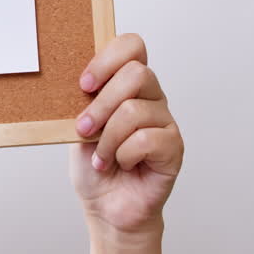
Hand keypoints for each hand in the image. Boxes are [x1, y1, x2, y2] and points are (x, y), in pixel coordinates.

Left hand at [69, 34, 182, 237]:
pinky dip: (123, 155)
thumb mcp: (78, 125)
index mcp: (127, 85)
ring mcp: (165, 121)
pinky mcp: (174, 147)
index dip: (107, 59)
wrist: (106, 206)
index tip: (83, 85)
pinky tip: (121, 164)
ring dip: (107, 138)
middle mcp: (151, 97)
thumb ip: (84, 100)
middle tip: (83, 128)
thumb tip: (79, 80)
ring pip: (135, 110)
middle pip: (137, 74)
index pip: (132, 46)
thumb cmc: (93, 164)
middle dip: (101, 104)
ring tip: (100, 156)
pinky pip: (146, 139)